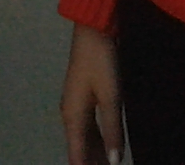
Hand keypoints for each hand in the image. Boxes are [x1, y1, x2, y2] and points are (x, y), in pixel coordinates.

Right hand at [61, 23, 123, 164]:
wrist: (93, 32)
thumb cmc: (101, 63)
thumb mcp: (111, 97)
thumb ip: (113, 130)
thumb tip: (114, 161)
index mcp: (73, 117)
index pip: (77, 154)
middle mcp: (71, 114)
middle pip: (80, 148)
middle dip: (91, 162)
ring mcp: (76, 105)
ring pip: (85, 138)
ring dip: (95, 153)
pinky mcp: (84, 97)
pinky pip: (89, 126)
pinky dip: (97, 139)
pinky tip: (107, 146)